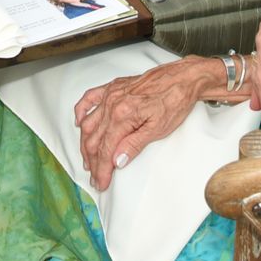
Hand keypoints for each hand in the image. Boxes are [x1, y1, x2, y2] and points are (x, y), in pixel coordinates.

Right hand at [72, 56, 216, 189]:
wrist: (182, 78)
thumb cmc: (174, 101)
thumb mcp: (158, 128)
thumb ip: (134, 144)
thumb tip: (118, 161)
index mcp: (123, 115)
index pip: (106, 149)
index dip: (102, 169)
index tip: (101, 182)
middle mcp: (112, 104)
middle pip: (94, 139)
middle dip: (93, 162)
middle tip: (95, 177)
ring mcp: (110, 94)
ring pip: (88, 123)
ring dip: (85, 144)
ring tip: (88, 160)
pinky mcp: (113, 87)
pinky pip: (88, 98)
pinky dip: (80, 111)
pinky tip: (78, 123)